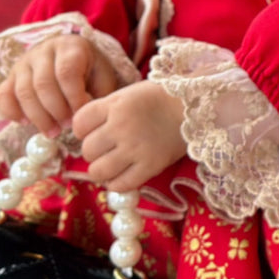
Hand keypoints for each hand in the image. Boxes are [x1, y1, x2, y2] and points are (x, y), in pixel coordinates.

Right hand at [0, 34, 118, 136]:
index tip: (81, 115)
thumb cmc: (90, 70)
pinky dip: (12, 112)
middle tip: (66, 126)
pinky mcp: (10, 76)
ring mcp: (24, 62)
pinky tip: (26, 124)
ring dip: (38, 117)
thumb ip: (98, 93)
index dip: (73, 97)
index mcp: (70, 46)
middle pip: (43, 84)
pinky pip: (4, 94)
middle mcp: (43, 50)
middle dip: (55, 110)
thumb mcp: (102, 76)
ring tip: (53, 131)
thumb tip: (85, 116)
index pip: (67, 72)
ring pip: (24, 91)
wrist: (70, 57)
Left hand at [72, 81, 186, 190]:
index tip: (96, 129)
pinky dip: (117, 183)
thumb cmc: (161, 98)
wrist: (199, 105)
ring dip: (103, 169)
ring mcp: (136, 148)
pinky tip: (124, 173)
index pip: (79, 124)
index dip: (84, 129)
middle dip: (95, 150)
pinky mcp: (151, 166)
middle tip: (109, 146)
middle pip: (87, 150)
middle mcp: (122, 126)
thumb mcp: (130, 94)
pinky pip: (119, 185)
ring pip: (97, 171)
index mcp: (116, 105)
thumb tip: (83, 134)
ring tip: (115, 162)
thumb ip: (105, 111)